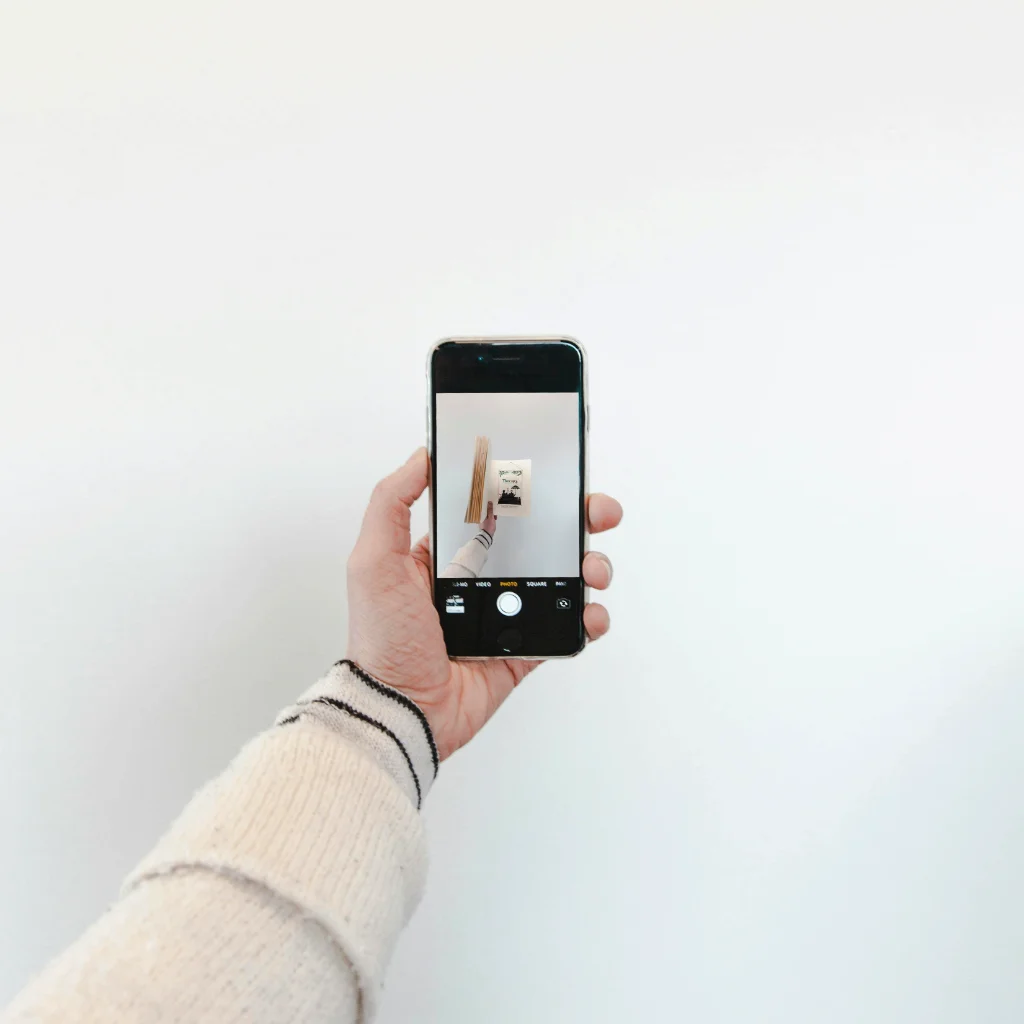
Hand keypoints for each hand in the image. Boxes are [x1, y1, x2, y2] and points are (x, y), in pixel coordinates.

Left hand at [346, 448, 621, 759]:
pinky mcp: (525, 648)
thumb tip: (420, 456)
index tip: (556, 475)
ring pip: (563, 577)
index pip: (497, 509)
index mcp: (448, 553)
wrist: (400, 710)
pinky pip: (566, 626)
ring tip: (592, 569)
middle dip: (577, 521)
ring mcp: (507, 613)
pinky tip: (589, 611)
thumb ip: (391, 503)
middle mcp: (481, 578)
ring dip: (589, 565)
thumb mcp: (373, 560)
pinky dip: (587, 617)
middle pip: (542, 538)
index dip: (528, 490)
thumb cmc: (381, 639)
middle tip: (596, 514)